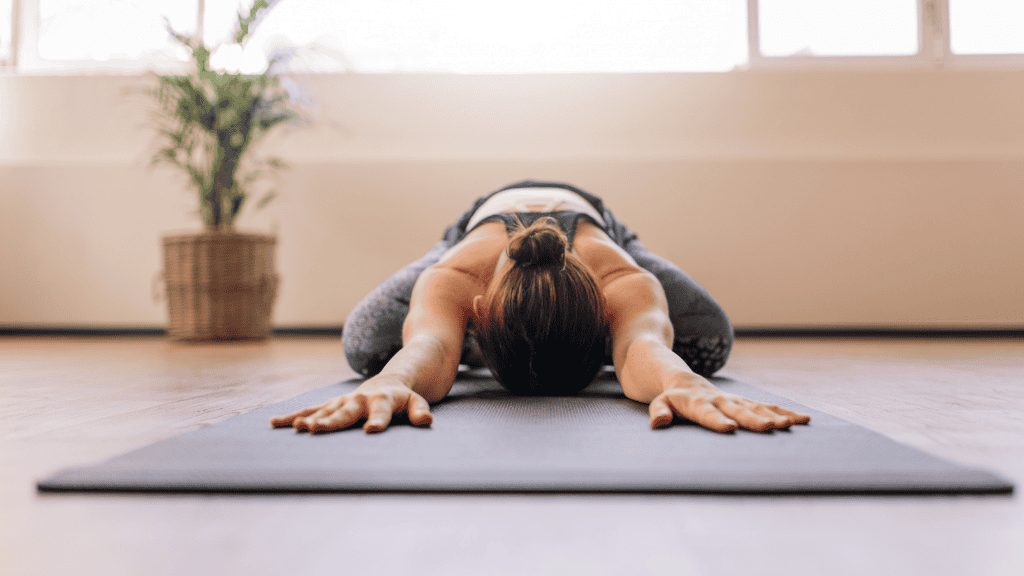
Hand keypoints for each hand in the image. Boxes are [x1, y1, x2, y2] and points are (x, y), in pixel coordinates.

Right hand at [270, 375, 433, 433]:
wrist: (389, 381)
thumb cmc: (404, 398)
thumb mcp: (417, 402)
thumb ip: (420, 411)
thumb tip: (426, 421)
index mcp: (383, 400)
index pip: (381, 412)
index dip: (377, 421)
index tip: (370, 431)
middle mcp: (360, 400)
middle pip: (346, 412)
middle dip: (331, 421)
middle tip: (316, 430)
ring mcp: (343, 402)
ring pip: (325, 410)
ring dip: (310, 418)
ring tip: (298, 427)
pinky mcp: (332, 405)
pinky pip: (311, 410)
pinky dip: (294, 416)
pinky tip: (275, 423)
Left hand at [648, 375, 810, 432]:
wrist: (685, 381)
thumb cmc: (671, 399)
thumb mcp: (659, 404)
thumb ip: (659, 412)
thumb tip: (658, 423)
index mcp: (698, 404)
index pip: (708, 414)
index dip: (718, 421)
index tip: (729, 428)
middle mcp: (721, 401)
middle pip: (739, 411)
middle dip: (756, 420)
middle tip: (772, 428)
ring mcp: (736, 401)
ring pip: (758, 408)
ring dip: (776, 416)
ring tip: (794, 425)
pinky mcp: (746, 402)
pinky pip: (767, 407)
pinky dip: (785, 412)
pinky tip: (803, 420)